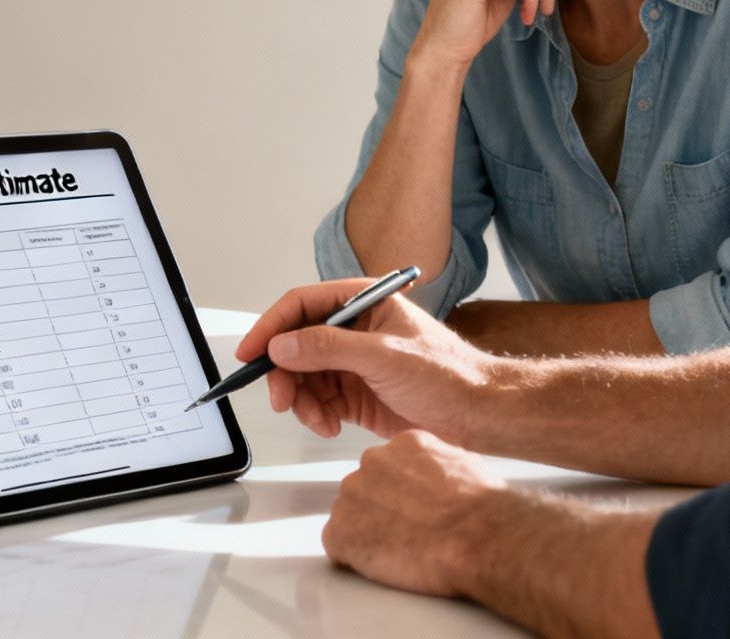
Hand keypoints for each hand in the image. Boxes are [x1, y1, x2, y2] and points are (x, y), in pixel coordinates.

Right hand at [235, 279, 499, 441]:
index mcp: (364, 302)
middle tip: (281, 400)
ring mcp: (355, 363)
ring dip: (303, 401)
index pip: (302, 305)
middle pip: (296, 344)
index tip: (249, 353)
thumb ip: (329, 348)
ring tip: (319, 421)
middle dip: (285, 374)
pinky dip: (317, 416)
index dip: (271, 326)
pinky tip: (331, 427)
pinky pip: (320, 401)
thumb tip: (282, 345)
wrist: (480, 416)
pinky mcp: (357, 394)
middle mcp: (355, 329)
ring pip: (305, 377)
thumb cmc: (449, 376)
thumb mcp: (385, 357)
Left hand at [320, 430, 507, 597]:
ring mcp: (352, 495)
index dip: (400, 497)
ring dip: (368, 535)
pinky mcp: (341, 531)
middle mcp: (372, 462)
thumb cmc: (482, 508)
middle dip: (381, 513)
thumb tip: (438, 474)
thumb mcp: (465, 463)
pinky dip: (355, 559)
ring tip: (402, 551)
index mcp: (402, 444)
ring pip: (350, 518)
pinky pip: (337, 546)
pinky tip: (384, 563)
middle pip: (365, 491)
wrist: (479, 536)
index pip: (386, 469)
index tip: (413, 513)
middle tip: (408, 535)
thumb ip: (438, 463)